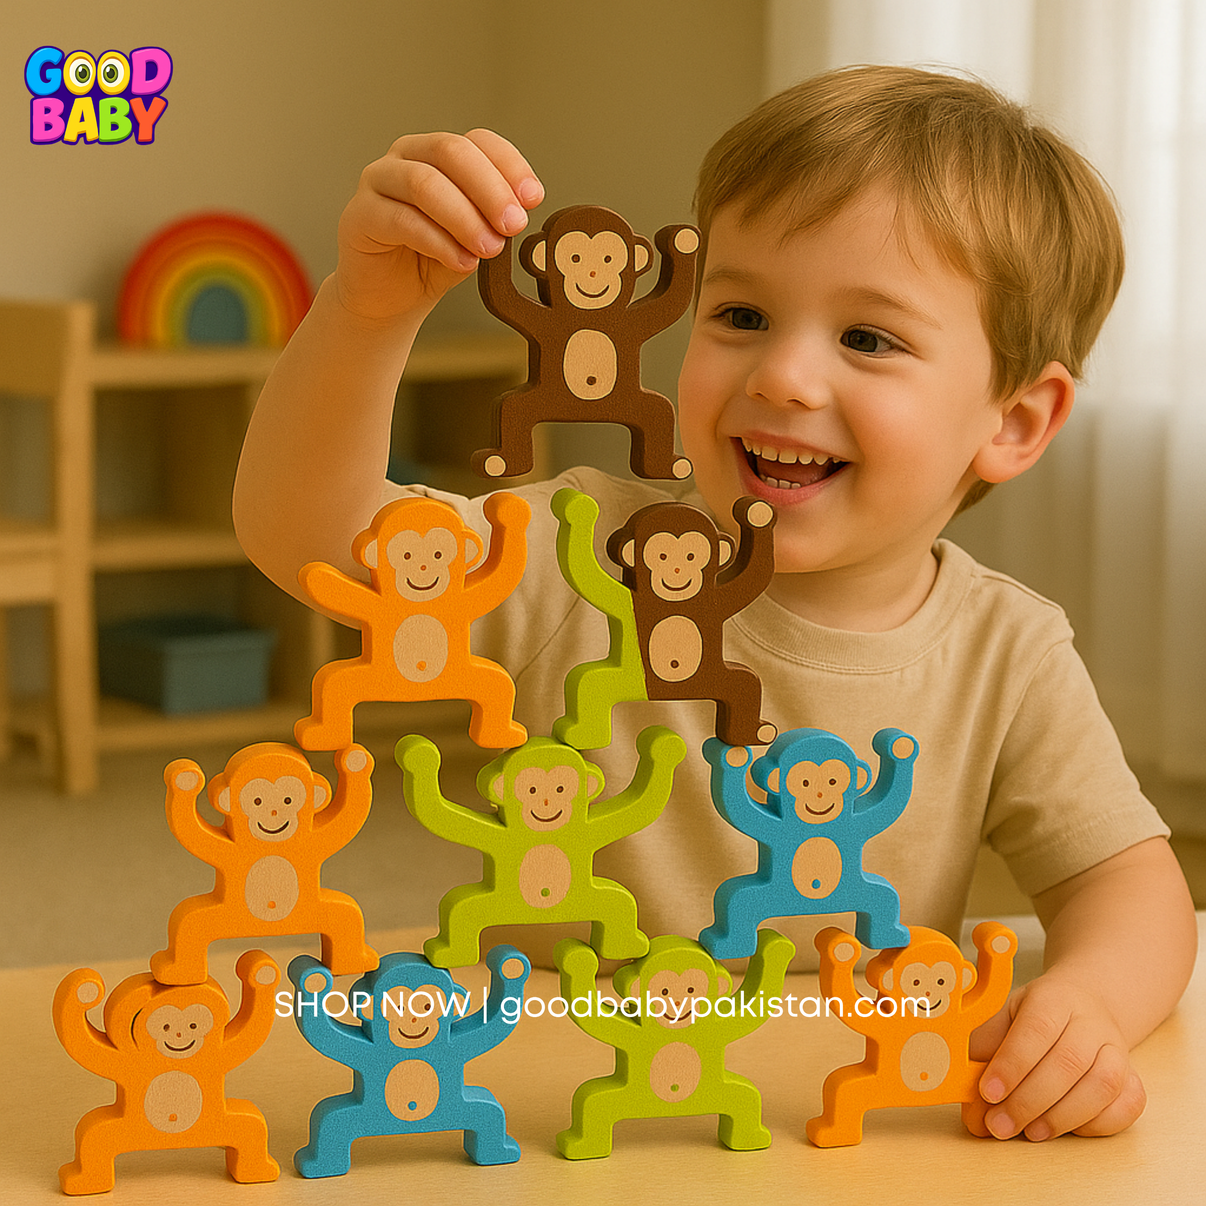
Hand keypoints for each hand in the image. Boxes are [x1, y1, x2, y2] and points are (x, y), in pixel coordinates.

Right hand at [335, 129, 543, 322]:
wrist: (389, 299)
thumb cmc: (432, 262)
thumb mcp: (474, 239)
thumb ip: (492, 222)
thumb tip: (519, 214)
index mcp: (440, 154)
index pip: (478, 141)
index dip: (510, 166)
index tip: (533, 199)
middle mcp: (407, 156)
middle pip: (450, 151)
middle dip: (489, 188)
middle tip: (513, 224)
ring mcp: (378, 181)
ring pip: (424, 184)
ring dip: (464, 217)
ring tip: (489, 248)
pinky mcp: (359, 215)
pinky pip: (402, 221)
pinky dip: (438, 242)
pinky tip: (462, 262)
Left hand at [971, 971, 1145, 1138]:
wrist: (1084, 1004)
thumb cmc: (1035, 1017)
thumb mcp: (1003, 1017)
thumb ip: (984, 1053)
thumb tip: (972, 1107)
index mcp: (1053, 998)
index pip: (1036, 1029)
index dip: (1012, 1064)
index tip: (988, 1092)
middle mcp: (1091, 1022)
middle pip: (1067, 1062)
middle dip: (1029, 1101)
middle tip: (1000, 1125)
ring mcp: (1118, 1050)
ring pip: (1102, 1085)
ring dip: (1062, 1116)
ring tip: (1030, 1133)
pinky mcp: (1134, 1078)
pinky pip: (1128, 1105)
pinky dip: (1098, 1124)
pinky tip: (1067, 1129)